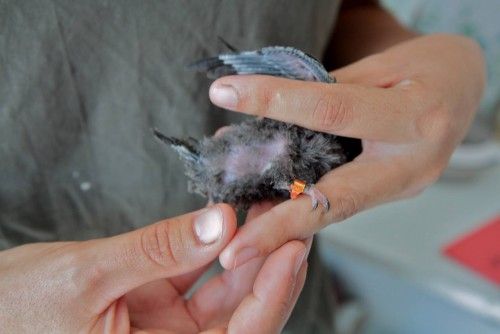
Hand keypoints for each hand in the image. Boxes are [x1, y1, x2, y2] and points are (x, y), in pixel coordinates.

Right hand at [0, 204, 309, 332]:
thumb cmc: (13, 312)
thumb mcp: (86, 278)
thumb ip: (157, 251)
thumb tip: (218, 223)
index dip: (271, 295)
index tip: (291, 249)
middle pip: (242, 316)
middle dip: (269, 267)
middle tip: (291, 221)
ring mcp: (166, 330)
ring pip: (224, 294)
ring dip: (246, 252)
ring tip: (265, 210)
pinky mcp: (156, 305)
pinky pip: (195, 277)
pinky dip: (213, 247)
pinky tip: (228, 218)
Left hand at [208, 34, 485, 268]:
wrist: (463, 88)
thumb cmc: (426, 69)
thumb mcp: (382, 65)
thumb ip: (329, 91)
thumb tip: (269, 113)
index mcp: (414, 119)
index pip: (332, 112)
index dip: (276, 102)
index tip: (227, 93)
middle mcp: (410, 166)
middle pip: (336, 199)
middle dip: (280, 228)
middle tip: (234, 250)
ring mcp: (401, 187)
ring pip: (335, 209)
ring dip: (283, 223)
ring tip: (238, 237)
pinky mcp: (389, 193)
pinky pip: (341, 202)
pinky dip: (303, 206)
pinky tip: (267, 208)